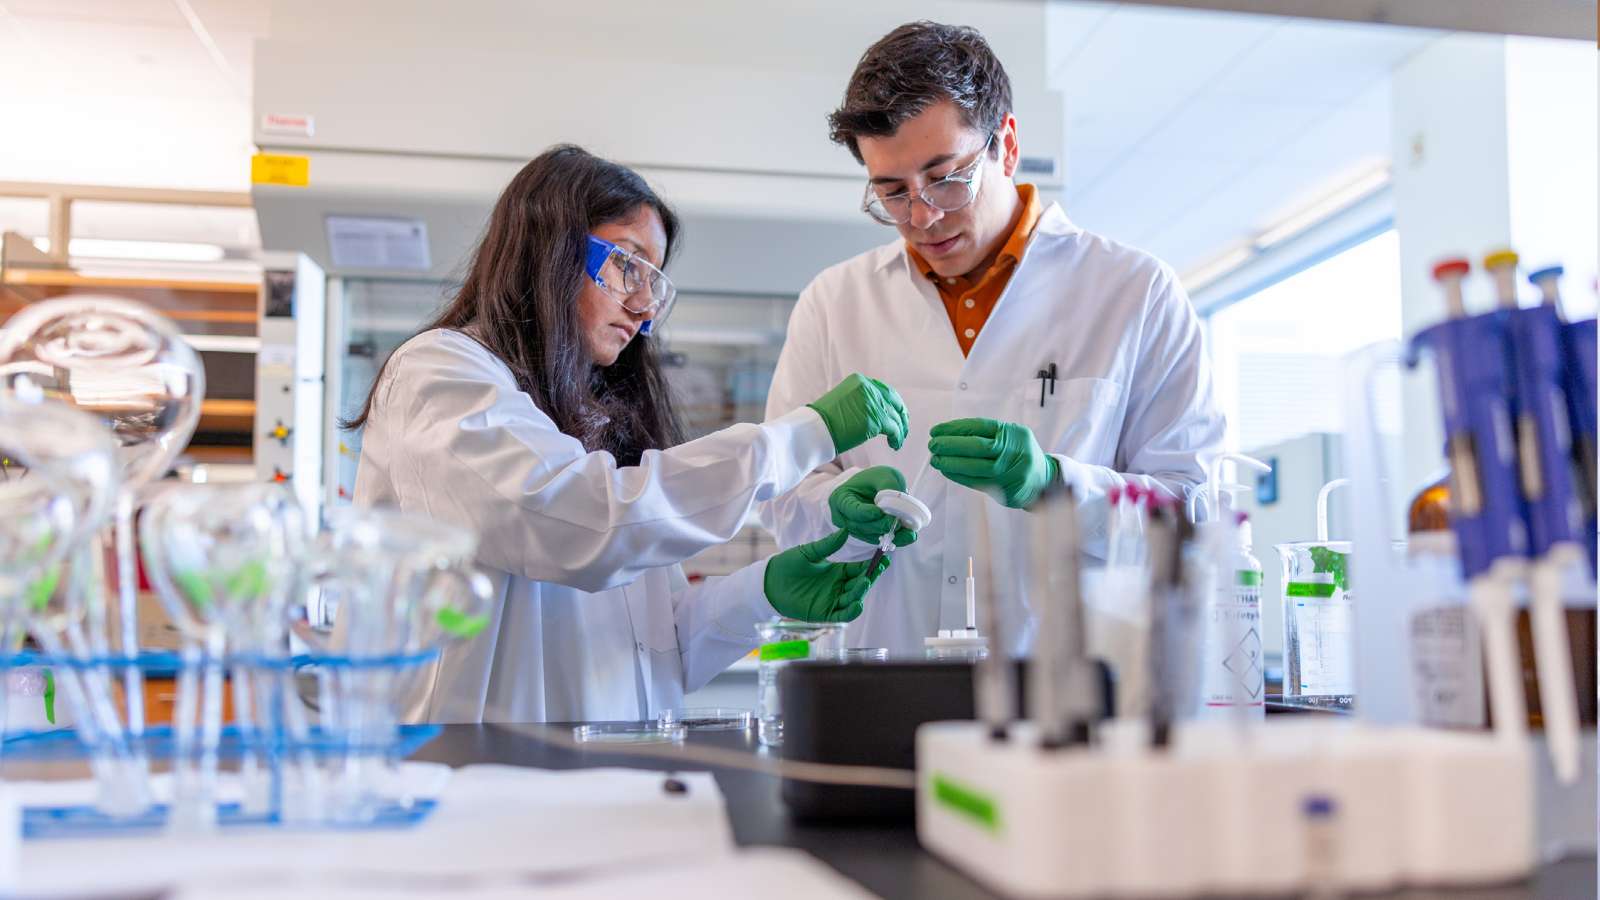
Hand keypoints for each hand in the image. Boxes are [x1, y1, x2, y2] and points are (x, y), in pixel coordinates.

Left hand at [763, 529, 891, 622]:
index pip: (860, 569)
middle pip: (860, 585)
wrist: (770, 582)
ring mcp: (832, 600)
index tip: (883, 559)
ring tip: (864, 583)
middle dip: (869, 578)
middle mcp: (838, 587)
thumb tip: (845, 530)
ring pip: (854, 599)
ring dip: (861, 593)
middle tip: (875, 571)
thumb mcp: (809, 552)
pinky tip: (856, 604)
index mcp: (838, 571)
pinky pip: (842, 615)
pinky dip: (851, 612)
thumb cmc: (788, 565)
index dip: (872, 566)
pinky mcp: (824, 613)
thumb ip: (828, 545)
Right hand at [806, 373, 908, 453]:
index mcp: (859, 381)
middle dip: (901, 415)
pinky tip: (895, 445)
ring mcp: (872, 403)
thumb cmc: (824, 420)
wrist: (813, 429)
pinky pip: (894, 429)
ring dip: (900, 430)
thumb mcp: (843, 401)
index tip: (898, 413)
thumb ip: (860, 401)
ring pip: (895, 417)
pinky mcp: (874, 420)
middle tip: (904, 427)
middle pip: (894, 401)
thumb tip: (875, 411)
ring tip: (898, 441)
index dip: (894, 403)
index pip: (885, 391)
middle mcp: (868, 388)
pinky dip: (897, 438)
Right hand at [829, 466, 917, 547]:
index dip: (865, 513)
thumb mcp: (884, 475)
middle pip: (860, 526)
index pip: (850, 509)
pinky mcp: (867, 536)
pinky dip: (894, 539)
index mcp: (841, 498)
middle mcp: (843, 517)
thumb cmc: (875, 479)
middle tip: (896, 523)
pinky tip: (907, 536)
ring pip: (870, 536)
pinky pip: (879, 540)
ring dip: (889, 535)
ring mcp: (854, 529)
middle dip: (879, 526)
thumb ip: (889, 486)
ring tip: (907, 531)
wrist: (875, 487)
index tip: (879, 512)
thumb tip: (896, 504)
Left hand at [928, 418, 1060, 508]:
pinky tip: (947, 471)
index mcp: (1013, 433)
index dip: (955, 428)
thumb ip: (986, 434)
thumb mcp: (1011, 436)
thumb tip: (950, 435)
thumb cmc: (1020, 454)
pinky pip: (977, 483)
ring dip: (951, 463)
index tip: (937, 430)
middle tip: (933, 445)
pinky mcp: (1006, 490)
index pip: (979, 427)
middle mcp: (1014, 451)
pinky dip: (959, 477)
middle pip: (977, 447)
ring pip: (975, 467)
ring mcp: (1011, 472)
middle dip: (951, 445)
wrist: (1044, 480)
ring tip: (936, 459)